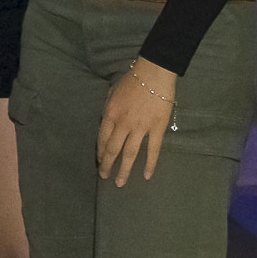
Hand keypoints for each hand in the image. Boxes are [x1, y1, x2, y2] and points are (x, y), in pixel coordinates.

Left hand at [98, 58, 175, 186]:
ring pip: (130, 153)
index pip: (101, 139)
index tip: (99, 161)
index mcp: (110, 114)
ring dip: (124, 169)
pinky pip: (152, 150)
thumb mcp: (112, 92)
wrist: (154, 74)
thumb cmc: (132, 80)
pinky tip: (146, 176)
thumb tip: (106, 122)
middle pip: (112, 149)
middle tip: (104, 177)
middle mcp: (123, 124)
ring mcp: (140, 128)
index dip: (100, 152)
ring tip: (119, 183)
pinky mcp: (157, 129)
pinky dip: (150, 164)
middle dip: (107, 165)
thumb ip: (109, 109)